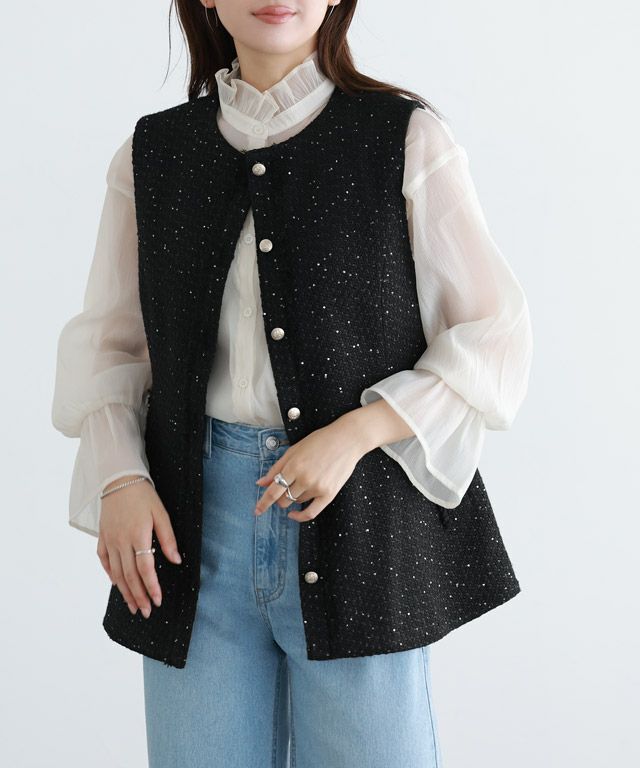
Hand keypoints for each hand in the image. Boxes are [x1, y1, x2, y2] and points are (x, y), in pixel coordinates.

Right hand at [96, 475, 181, 617]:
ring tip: (133, 606)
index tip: (157, 601)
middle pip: (129, 576)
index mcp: (138, 535)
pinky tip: (116, 584)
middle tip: (146, 612)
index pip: (145, 568)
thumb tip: (176, 560)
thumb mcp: (161, 513)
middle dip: (139, 596)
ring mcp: (109, 540)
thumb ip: (168, 538)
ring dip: (125, 592)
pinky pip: (104, 561)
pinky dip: (110, 574)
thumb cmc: (144, 496)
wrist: (119, 480)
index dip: (151, 587)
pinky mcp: (102, 537)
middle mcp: (121, 541)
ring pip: (116, 573)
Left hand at [254, 417, 370, 522]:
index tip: (257, 510)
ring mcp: (317, 487)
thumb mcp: (294, 450)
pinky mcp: (329, 494)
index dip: (263, 503)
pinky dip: (300, 516)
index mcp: (294, 465)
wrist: (347, 440)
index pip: (273, 490)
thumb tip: (260, 483)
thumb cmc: (320, 441)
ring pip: (296, 502)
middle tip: (283, 489)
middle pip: (283, 499)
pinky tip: (293, 514)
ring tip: (303, 481)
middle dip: (279, 498)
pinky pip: (310, 513)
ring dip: (294, 497)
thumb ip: (276, 468)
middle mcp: (304, 478)